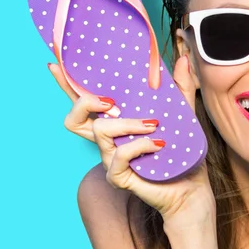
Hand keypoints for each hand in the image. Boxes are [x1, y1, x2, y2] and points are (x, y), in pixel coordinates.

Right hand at [50, 55, 213, 221]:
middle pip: (74, 121)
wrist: (192, 188)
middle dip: (85, 103)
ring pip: (100, 131)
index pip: (86, 103)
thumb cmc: (183, 155)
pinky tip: (159, 144)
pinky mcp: (118, 176)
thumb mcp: (184, 114)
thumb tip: (181, 60)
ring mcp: (110, 159)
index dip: (67, 86)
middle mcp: (108, 141)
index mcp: (117, 123)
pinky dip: (140, 146)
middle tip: (111, 101)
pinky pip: (119, 155)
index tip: (56, 64)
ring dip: (126, 123)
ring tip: (153, 125)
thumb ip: (180, 88)